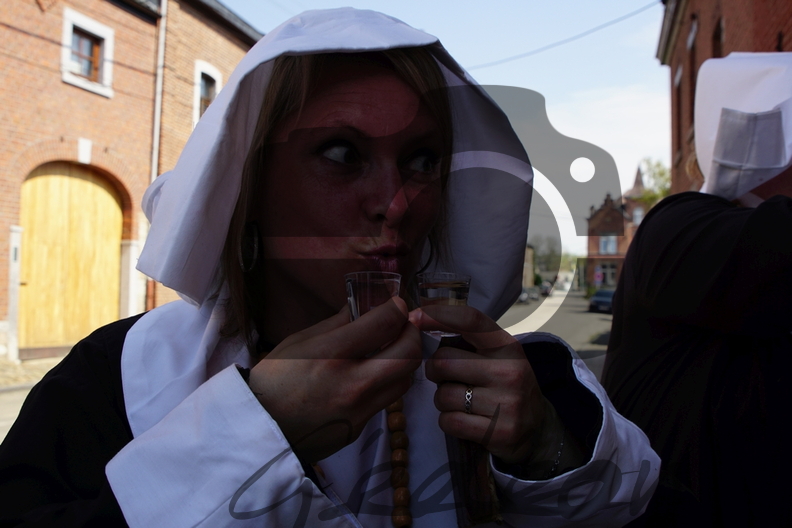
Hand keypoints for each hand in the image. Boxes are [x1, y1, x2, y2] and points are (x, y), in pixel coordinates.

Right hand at [249, 297, 421, 463]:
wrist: (258, 430)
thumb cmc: (273, 380)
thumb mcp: (298, 342)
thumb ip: (336, 324)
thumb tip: (362, 307)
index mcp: (331, 354)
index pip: (384, 323)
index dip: (398, 308)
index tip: (397, 304)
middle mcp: (352, 382)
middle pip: (408, 353)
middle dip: (412, 333)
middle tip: (404, 326)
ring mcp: (359, 409)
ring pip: (405, 379)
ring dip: (404, 359)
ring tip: (391, 349)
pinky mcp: (359, 427)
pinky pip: (387, 400)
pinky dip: (387, 381)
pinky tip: (372, 374)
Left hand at [409, 305, 568, 466]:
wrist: (537, 427)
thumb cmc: (504, 385)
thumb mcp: (498, 356)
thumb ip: (468, 341)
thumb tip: (419, 322)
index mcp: (507, 346)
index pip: (470, 321)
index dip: (438, 316)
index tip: (414, 317)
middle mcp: (510, 371)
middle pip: (444, 362)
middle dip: (434, 371)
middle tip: (445, 377)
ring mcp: (507, 403)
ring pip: (443, 395)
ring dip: (442, 399)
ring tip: (460, 401)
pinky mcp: (500, 432)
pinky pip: (449, 421)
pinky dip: (448, 421)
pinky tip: (465, 419)